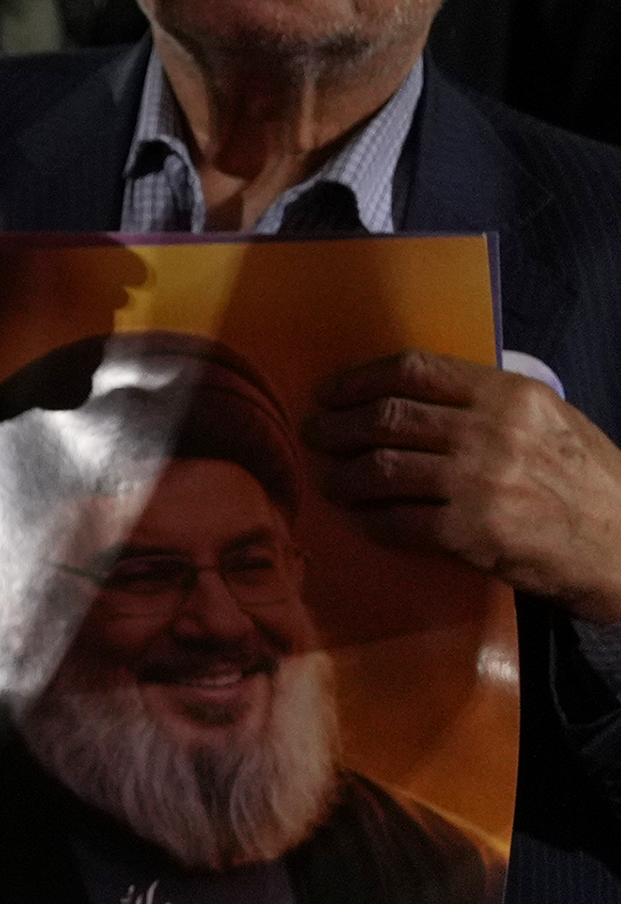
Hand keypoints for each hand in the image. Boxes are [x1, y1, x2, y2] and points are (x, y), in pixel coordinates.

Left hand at [306, 354, 620, 618]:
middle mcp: (491, 431)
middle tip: (316, 436)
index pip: (411, 370)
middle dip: (335, 428)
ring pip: (380, 468)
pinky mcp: (471, 532)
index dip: (356, 380)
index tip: (329, 393)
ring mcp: (480, 482)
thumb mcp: (549, 421)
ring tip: (333, 482)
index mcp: (510, 394)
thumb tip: (407, 397)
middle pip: (384, 417)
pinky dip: (370, 521)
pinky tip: (365, 520)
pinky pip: (396, 520)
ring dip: (343, 476)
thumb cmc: (587, 483)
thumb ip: (487, 403)